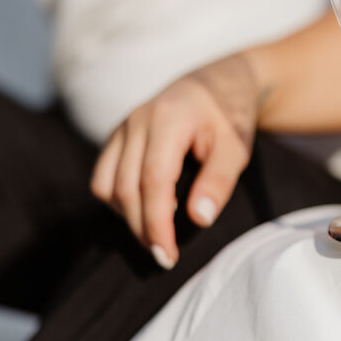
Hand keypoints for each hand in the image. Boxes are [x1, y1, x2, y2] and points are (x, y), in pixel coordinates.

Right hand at [90, 54, 260, 268]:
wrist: (218, 83)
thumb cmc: (230, 116)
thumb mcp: (237, 147)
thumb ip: (219, 181)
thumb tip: (199, 219)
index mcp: (168, 119)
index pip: (153, 181)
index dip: (157, 223)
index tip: (168, 255)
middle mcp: (136, 121)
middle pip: (126, 188)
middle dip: (142, 228)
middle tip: (165, 256)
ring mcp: (122, 126)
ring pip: (107, 185)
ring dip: (127, 216)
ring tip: (159, 233)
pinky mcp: (117, 135)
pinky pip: (104, 176)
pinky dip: (119, 200)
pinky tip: (148, 208)